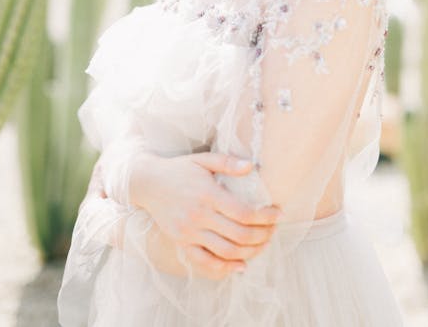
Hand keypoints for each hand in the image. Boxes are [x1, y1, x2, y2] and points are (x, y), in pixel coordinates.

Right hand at [130, 151, 281, 277]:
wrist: (148, 183)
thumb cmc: (179, 169)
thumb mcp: (202, 159)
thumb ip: (227, 162)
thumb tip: (252, 166)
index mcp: (208, 194)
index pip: (244, 212)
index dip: (265, 216)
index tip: (279, 214)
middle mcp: (199, 215)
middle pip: (239, 234)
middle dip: (262, 235)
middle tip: (274, 230)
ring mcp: (189, 232)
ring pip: (226, 251)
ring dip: (250, 252)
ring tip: (263, 244)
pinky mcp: (181, 242)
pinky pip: (204, 261)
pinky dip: (224, 267)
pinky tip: (240, 266)